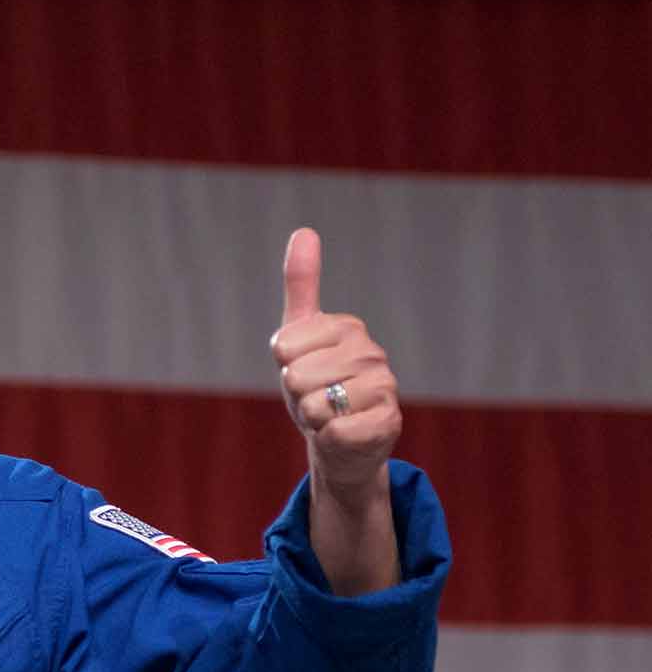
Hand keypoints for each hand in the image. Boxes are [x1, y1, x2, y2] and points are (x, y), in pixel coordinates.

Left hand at [270, 228, 400, 498]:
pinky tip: (343, 433)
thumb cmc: (317, 385)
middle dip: (297, 396)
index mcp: (347, 327)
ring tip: (330, 414)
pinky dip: (329, 438)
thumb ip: (302, 286)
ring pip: (314, 405)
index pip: (284, 347)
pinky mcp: (387, 423)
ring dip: (313, 418)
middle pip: (296, 377)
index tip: (304, 369)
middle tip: (317, 397)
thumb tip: (305, 231)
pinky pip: (334, 430)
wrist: (341, 440)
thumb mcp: (299, 336)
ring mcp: (385, 387)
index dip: (285, 366)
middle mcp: (371, 353)